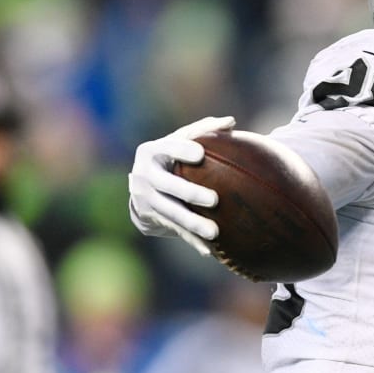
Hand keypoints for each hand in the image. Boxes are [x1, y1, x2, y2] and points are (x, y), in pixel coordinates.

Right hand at [128, 116, 235, 254]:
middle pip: (167, 185)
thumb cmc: (171, 156)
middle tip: (214, 200)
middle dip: (189, 192)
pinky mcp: (153, 218)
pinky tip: (209, 250)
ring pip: (171, 213)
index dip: (181, 149)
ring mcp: (146, 199)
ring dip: (193, 224)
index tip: (200, 153)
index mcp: (151, 151)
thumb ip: (203, 130)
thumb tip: (231, 122)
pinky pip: (175, 230)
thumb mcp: (180, 141)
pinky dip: (192, 240)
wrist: (142, 186)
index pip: (167, 147)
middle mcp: (144, 175)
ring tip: (215, 232)